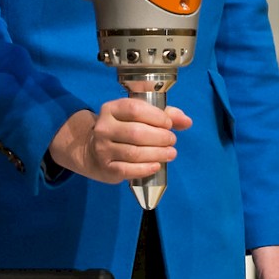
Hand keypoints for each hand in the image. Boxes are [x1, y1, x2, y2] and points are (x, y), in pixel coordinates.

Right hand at [48, 98, 191, 183]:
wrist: (92, 150)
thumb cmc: (122, 129)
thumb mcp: (138, 117)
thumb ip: (163, 115)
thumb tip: (187, 121)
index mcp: (111, 109)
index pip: (135, 109)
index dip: (156, 116)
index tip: (169, 123)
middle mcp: (103, 127)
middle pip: (136, 132)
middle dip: (160, 137)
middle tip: (172, 140)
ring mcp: (102, 148)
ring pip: (134, 152)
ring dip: (157, 154)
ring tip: (171, 153)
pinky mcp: (106, 167)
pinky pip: (129, 170)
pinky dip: (146, 168)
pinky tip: (157, 166)